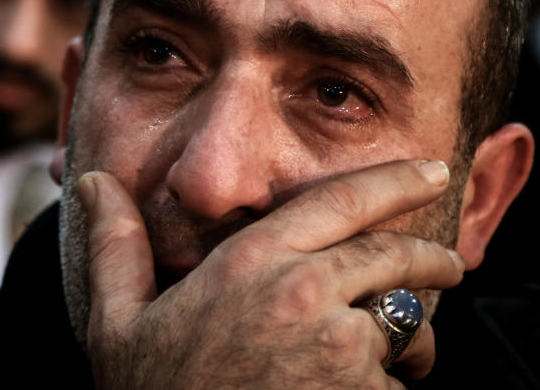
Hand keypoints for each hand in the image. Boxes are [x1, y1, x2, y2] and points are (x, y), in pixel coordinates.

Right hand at [76, 159, 464, 388]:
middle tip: (446, 264)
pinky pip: (399, 385)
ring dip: (413, 335)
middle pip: (395, 256)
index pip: (341, 202)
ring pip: (406, 325)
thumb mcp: (118, 325)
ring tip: (406, 350)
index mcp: (251, 263)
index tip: (430, 170)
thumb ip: (115, 247)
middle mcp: (304, 293)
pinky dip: (393, 387)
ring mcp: (341, 350)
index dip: (394, 181)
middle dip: (430, 257)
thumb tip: (93, 183)